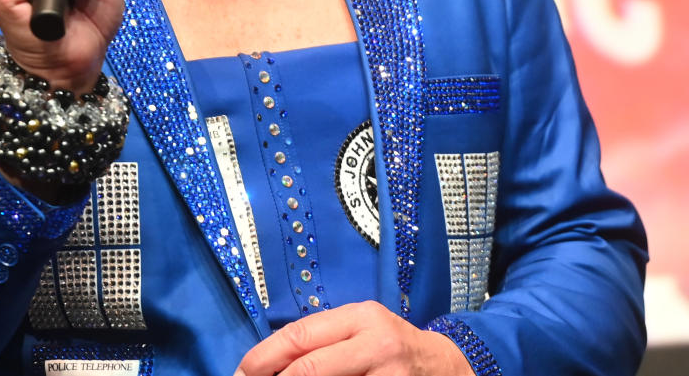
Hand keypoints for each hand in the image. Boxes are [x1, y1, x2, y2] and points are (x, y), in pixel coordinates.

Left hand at [234, 301, 472, 375]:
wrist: (446, 367)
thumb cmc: (390, 346)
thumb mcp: (360, 330)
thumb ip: (323, 339)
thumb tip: (269, 363)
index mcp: (360, 318)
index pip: (302, 335)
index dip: (266, 356)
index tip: (242, 371)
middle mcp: (375, 344)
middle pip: (311, 368)